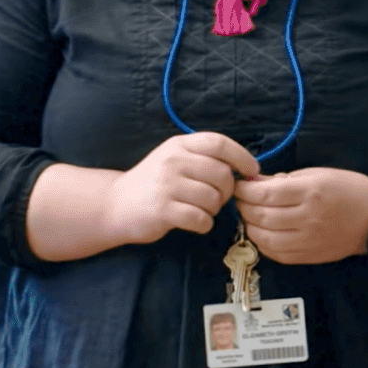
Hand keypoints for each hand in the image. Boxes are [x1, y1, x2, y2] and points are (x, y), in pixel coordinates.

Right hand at [106, 133, 259, 243]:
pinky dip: (204, 224)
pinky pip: (201, 218)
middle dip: (227, 191)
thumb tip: (244, 169)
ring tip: (200, 210)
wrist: (116, 205)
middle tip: (217, 199)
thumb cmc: (153, 184)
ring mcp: (167, 185)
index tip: (252, 171)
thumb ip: (203, 159)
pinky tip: (194, 222)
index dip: (242, 156)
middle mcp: (173, 161)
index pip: (219, 143)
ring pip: (213, 198)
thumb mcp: (173, 159)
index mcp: (179, 145)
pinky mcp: (163, 210)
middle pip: (222, 174)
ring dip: (214, 209)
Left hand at [234, 168, 367, 264]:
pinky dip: (262, 244)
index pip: (265, 194)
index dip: (245, 190)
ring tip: (249, 216)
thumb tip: (255, 184)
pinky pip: (276, 254)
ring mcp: (308, 240)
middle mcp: (308, 218)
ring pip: (264, 238)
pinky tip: (262, 233)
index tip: (240, 185)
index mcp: (311, 192)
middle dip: (243, 206)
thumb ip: (284, 180)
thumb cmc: (347, 189)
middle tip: (240, 199)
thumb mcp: (317, 174)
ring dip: (249, 226)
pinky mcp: (309, 256)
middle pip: (261, 216)